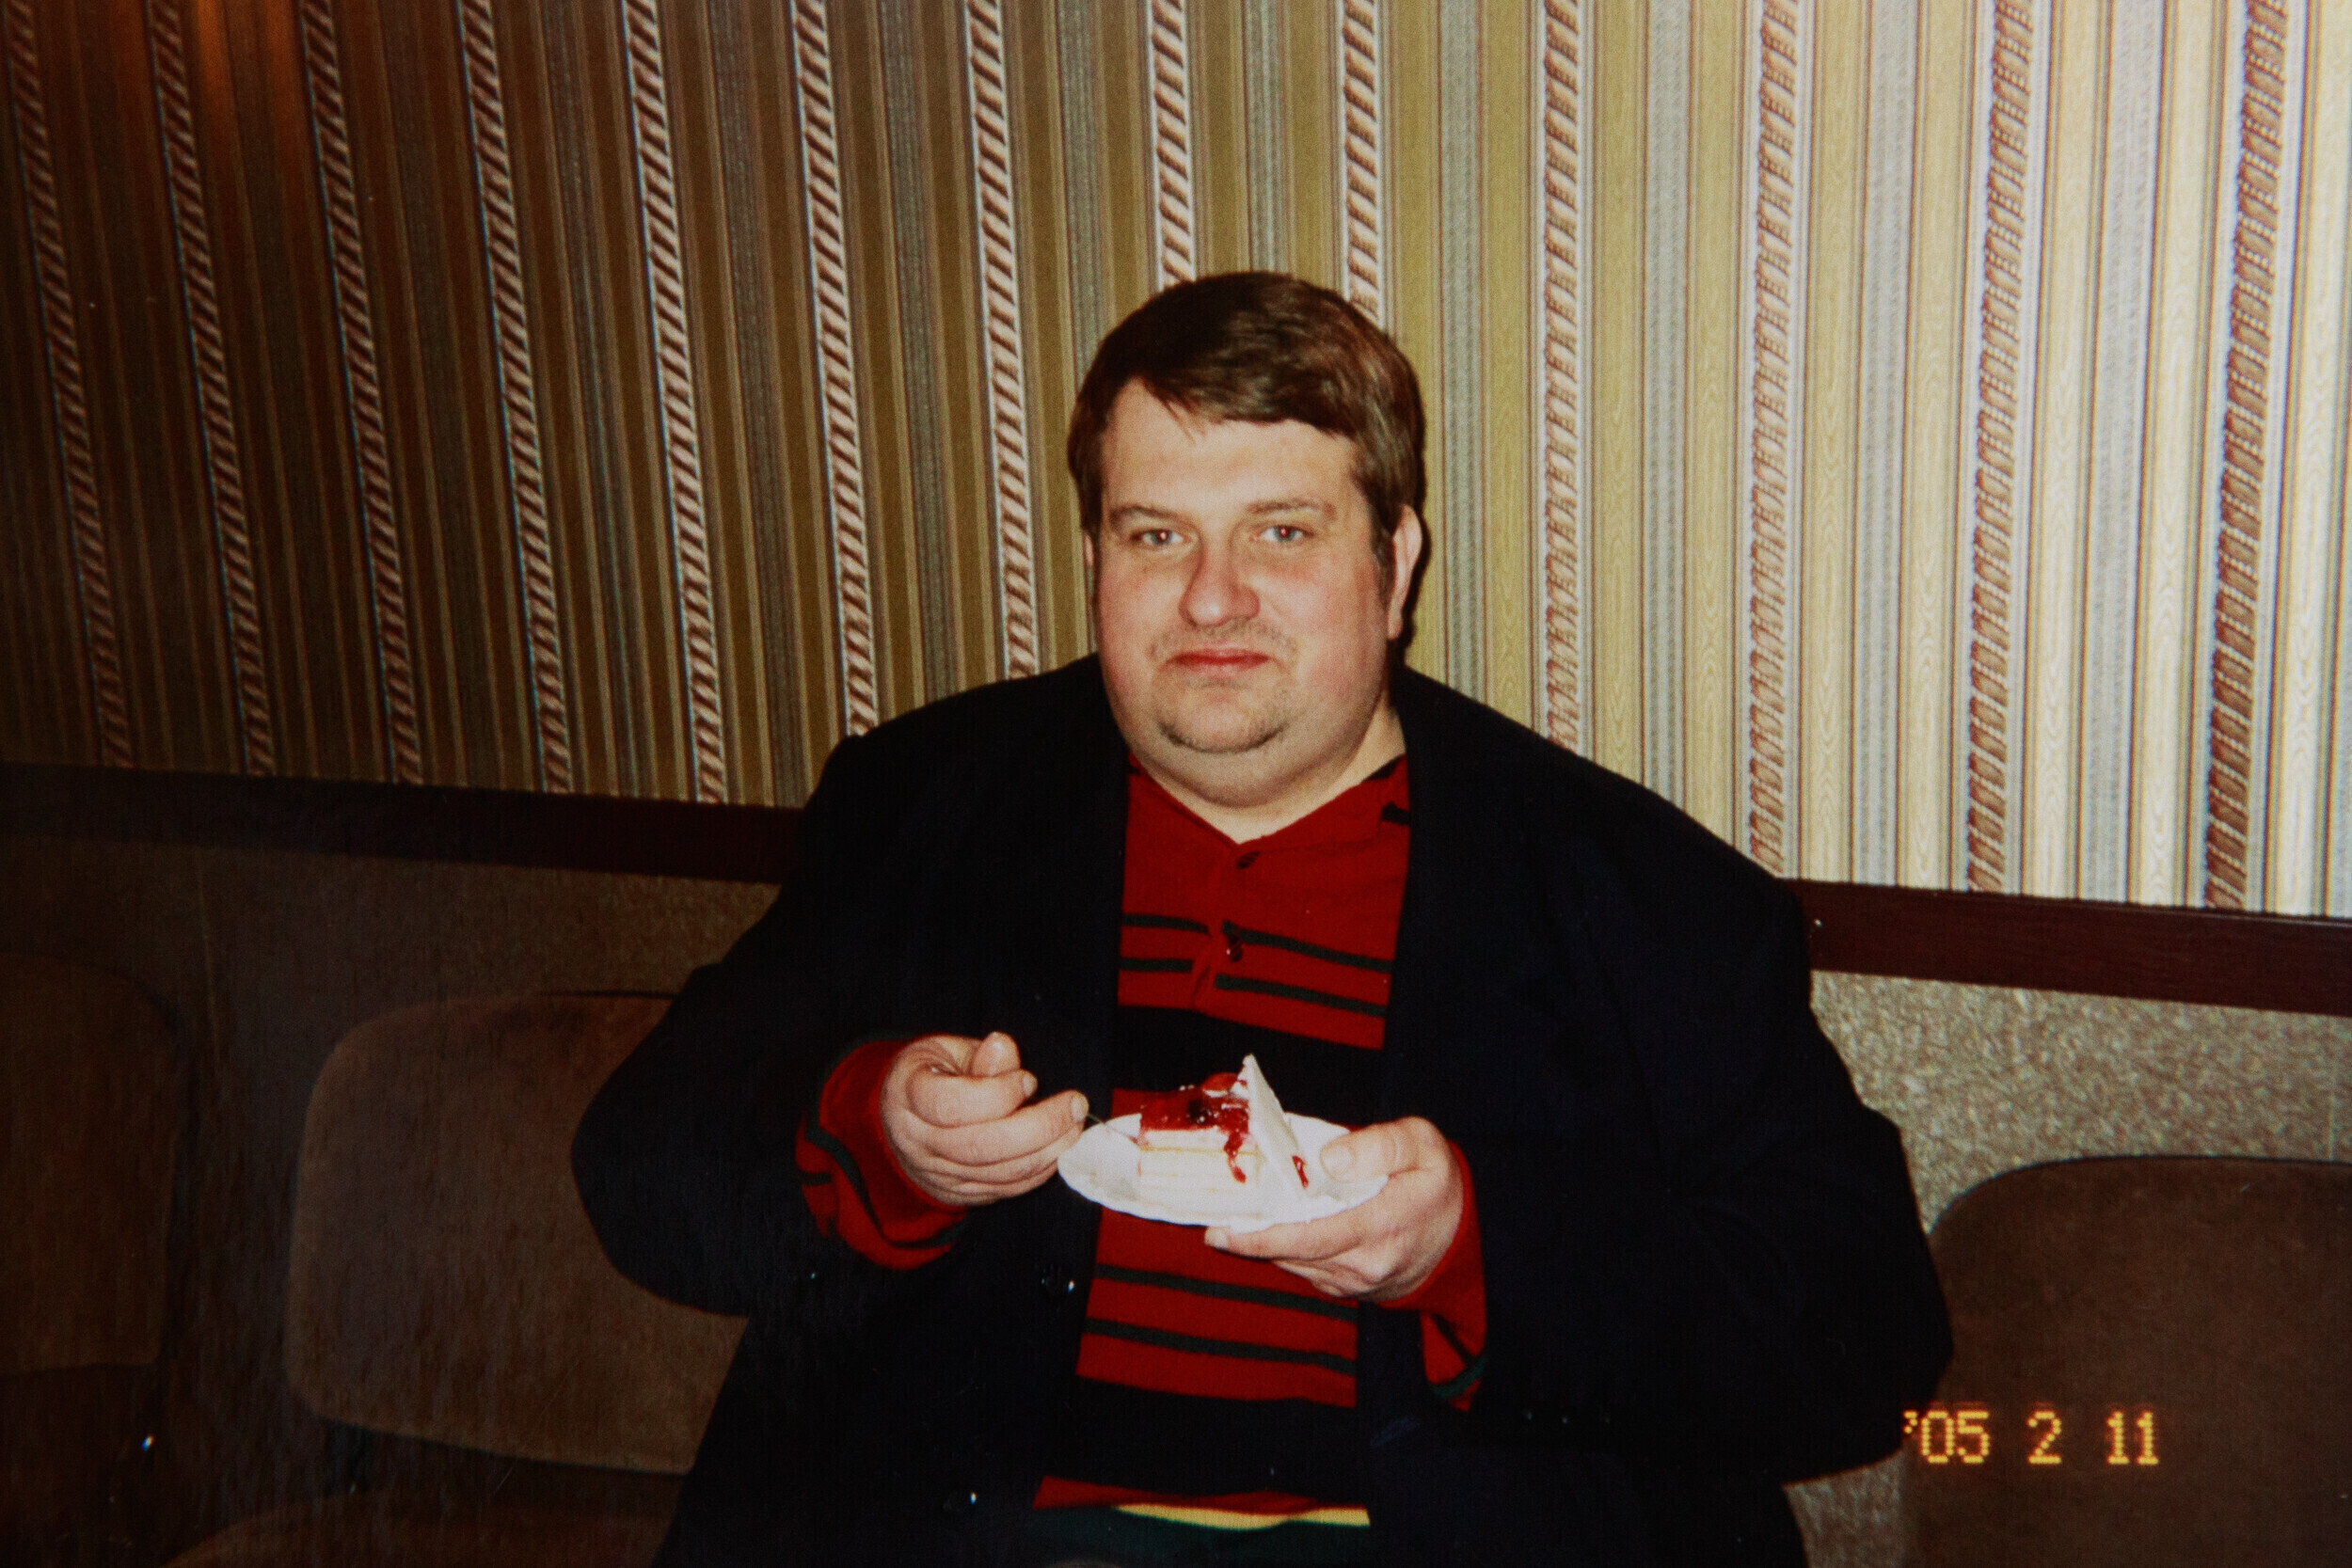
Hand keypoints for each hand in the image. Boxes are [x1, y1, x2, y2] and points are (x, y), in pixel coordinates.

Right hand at [879, 1032, 1088, 1207]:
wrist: (901, 1120)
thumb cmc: (932, 1075)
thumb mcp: (947, 1052)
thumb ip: (979, 1056)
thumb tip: (1003, 1047)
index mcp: (907, 1096)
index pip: (950, 1106)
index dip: (996, 1094)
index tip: (1028, 1079)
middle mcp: (917, 1141)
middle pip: (981, 1146)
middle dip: (1039, 1127)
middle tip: (1074, 1104)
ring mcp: (937, 1173)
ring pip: (998, 1172)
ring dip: (1047, 1150)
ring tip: (1075, 1124)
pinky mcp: (959, 1193)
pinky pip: (1005, 1188)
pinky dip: (1039, 1170)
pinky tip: (1059, 1147)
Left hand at [1206, 1116, 1462, 1301]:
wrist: (1462, 1238)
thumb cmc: (1437, 1183)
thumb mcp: (1423, 1145)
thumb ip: (1380, 1145)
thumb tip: (1329, 1159)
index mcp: (1381, 1224)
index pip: (1310, 1236)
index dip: (1262, 1236)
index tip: (1224, 1228)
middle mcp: (1366, 1262)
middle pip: (1294, 1254)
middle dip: (1251, 1240)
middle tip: (1215, 1224)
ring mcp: (1357, 1282)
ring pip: (1296, 1264)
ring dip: (1265, 1246)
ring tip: (1235, 1223)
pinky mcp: (1350, 1288)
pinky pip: (1307, 1270)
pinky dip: (1285, 1251)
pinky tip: (1269, 1231)